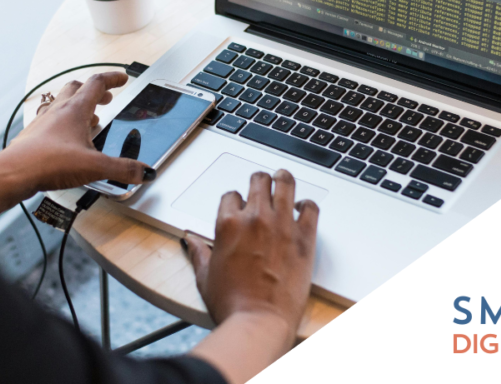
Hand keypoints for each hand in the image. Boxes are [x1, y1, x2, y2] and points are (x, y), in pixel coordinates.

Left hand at [0, 71, 152, 192]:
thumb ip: (123, 169)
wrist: (14, 172)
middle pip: (76, 88)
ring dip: (77, 106)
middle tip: (106, 98)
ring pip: (61, 102)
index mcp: (75, 109)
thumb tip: (144, 171)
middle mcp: (58, 111)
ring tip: (89, 119)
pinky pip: (50, 120)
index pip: (97, 83)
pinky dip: (62, 123)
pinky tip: (66, 139)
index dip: (112, 79)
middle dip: (94, 91)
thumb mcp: (95, 166)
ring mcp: (43, 121)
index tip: (122, 78)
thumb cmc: (49, 162)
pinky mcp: (34, 136)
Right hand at [185, 170, 318, 344]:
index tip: (240, 208)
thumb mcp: (205, 276)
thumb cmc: (232, 303)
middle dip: (259, 181)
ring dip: (283, 179)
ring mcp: (282, 225)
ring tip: (283, 179)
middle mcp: (255, 218)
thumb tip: (189, 240)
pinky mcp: (304, 238)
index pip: (231, 195)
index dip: (235, 201)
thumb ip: (198, 252)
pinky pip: (311, 208)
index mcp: (228, 223)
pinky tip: (303, 207)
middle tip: (262, 185)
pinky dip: (308, 204)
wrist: (259, 321)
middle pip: (259, 180)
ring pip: (285, 183)